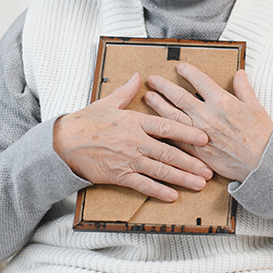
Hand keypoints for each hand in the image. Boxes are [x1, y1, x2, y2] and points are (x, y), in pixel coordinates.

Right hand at [52, 73, 212, 201]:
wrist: (62, 144)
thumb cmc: (85, 123)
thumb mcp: (107, 103)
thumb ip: (126, 91)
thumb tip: (139, 77)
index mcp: (134, 122)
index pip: (167, 127)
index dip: (187, 132)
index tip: (204, 138)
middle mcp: (134, 141)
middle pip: (169, 153)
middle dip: (192, 162)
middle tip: (209, 169)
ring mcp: (128, 160)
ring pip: (160, 171)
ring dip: (182, 178)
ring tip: (199, 183)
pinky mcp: (119, 175)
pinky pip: (143, 184)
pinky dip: (159, 191)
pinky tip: (173, 195)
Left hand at [145, 63, 272, 182]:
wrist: (261, 162)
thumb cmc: (260, 136)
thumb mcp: (255, 106)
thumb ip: (244, 88)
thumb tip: (239, 74)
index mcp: (221, 101)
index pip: (198, 80)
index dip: (187, 71)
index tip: (180, 68)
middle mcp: (207, 115)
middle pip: (179, 96)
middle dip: (163, 86)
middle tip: (153, 80)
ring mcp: (198, 133)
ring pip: (172, 115)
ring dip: (158, 105)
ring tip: (149, 97)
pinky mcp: (196, 149)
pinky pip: (176, 137)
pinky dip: (165, 129)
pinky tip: (157, 124)